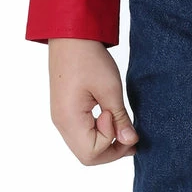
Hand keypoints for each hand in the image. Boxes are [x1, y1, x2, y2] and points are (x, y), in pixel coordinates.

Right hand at [48, 38, 137, 163]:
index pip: (92, 153)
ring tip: (124, 129)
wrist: (70, 35)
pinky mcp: (65, 113)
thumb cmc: (88, 57)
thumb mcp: (111, 89)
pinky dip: (99, 135)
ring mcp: (61, 119)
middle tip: (130, 135)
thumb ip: (120, 118)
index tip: (116, 117)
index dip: (111, 143)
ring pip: (85, 148)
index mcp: (68, 119)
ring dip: (107, 144)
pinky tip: (112, 121)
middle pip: (87, 156)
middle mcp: (61, 123)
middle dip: (112, 151)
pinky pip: (82, 136)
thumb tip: (130, 141)